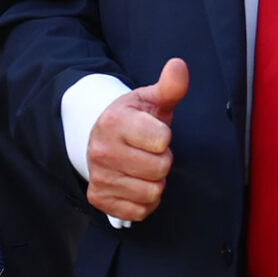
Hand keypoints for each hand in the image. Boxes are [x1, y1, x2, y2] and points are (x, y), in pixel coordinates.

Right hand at [85, 58, 187, 221]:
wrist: (98, 137)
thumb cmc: (132, 119)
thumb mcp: (150, 99)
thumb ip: (170, 86)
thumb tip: (179, 65)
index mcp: (115, 121)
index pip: (162, 140)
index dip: (164, 137)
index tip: (154, 132)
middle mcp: (102, 150)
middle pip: (159, 169)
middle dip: (162, 161)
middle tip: (150, 152)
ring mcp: (99, 176)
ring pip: (151, 192)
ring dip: (155, 182)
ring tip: (143, 167)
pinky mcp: (99, 198)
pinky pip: (139, 211)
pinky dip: (144, 201)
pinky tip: (135, 183)